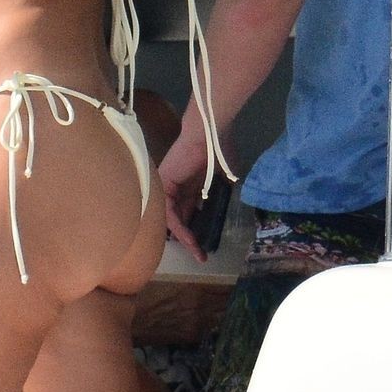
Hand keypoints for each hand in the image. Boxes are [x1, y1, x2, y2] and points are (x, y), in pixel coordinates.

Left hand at [156, 134, 213, 262]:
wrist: (209, 135)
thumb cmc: (219, 150)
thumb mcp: (222, 177)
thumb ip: (221, 192)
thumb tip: (228, 205)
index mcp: (188, 184)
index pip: (187, 212)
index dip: (195, 230)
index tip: (206, 246)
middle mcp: (175, 187)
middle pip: (179, 218)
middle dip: (190, 239)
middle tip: (201, 256)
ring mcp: (167, 186)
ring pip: (172, 219)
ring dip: (185, 237)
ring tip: (197, 252)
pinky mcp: (163, 186)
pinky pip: (169, 213)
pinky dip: (179, 227)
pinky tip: (190, 239)